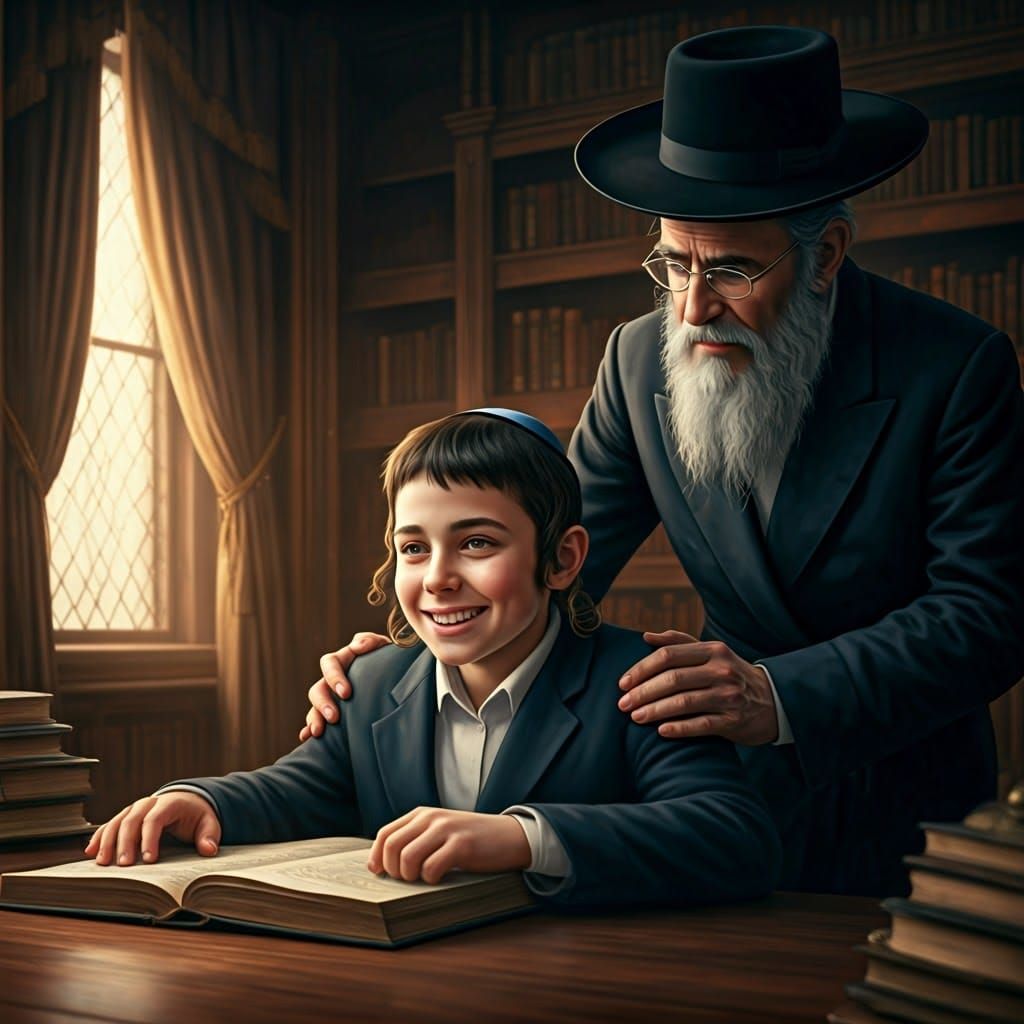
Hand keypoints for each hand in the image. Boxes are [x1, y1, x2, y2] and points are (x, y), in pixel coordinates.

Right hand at [84, 792, 221, 865]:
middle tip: (123, 865)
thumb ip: (209, 835)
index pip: (155, 819)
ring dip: (107, 842)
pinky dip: (99, 838)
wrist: (187, 801)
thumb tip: (209, 849)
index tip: (149, 860)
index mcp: (169, 802)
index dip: (149, 838)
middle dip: (126, 843)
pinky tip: (90, 852)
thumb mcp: (209, 822)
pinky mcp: (125, 817)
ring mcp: (134, 809)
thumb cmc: (197, 815)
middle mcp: (148, 803)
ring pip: (117, 822)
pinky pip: (109, 826)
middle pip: (132, 820)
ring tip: (102, 863)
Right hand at [299, 631, 391, 740]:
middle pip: (318, 688)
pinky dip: (309, 728)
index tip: (346, 693)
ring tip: (319, 732)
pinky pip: (316, 720)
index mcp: (344, 659)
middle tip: (334, 717)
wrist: (396, 677)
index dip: (334, 677)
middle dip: (323, 703)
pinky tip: (307, 737)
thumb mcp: (384, 647)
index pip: (330, 663)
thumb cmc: (389, 660)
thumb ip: (371, 642)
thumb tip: (357, 646)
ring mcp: (331, 696)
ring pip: (314, 706)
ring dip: (314, 718)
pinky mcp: (332, 712)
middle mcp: (333, 678)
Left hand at [367, 807, 530, 883]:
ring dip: (411, 876)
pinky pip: (431, 867)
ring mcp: (446, 830)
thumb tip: (382, 864)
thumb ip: (415, 839)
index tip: (380, 874)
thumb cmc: (471, 839)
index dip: (377, 857)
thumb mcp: (440, 831)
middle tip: (408, 880)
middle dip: (393, 870)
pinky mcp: (461, 845)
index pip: (385, 834)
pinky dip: (431, 879)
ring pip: (407, 858)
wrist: (509, 836)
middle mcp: (431, 818)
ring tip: (423, 878)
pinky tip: (440, 877)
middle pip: (391, 847)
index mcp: (422, 814)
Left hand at [617, 631, 778, 744]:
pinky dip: (679, 728)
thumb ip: (679, 642)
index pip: (668, 655)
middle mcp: (721, 670)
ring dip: (655, 710)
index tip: (623, 683)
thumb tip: (646, 636)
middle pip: (673, 679)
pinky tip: (661, 731)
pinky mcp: (734, 720)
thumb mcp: (711, 652)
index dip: (642, 668)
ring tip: (635, 717)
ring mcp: (729, 695)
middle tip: (623, 704)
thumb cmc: (731, 675)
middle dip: (643, 692)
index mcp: (712, 650)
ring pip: (684, 702)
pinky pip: (701, 724)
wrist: (773, 701)